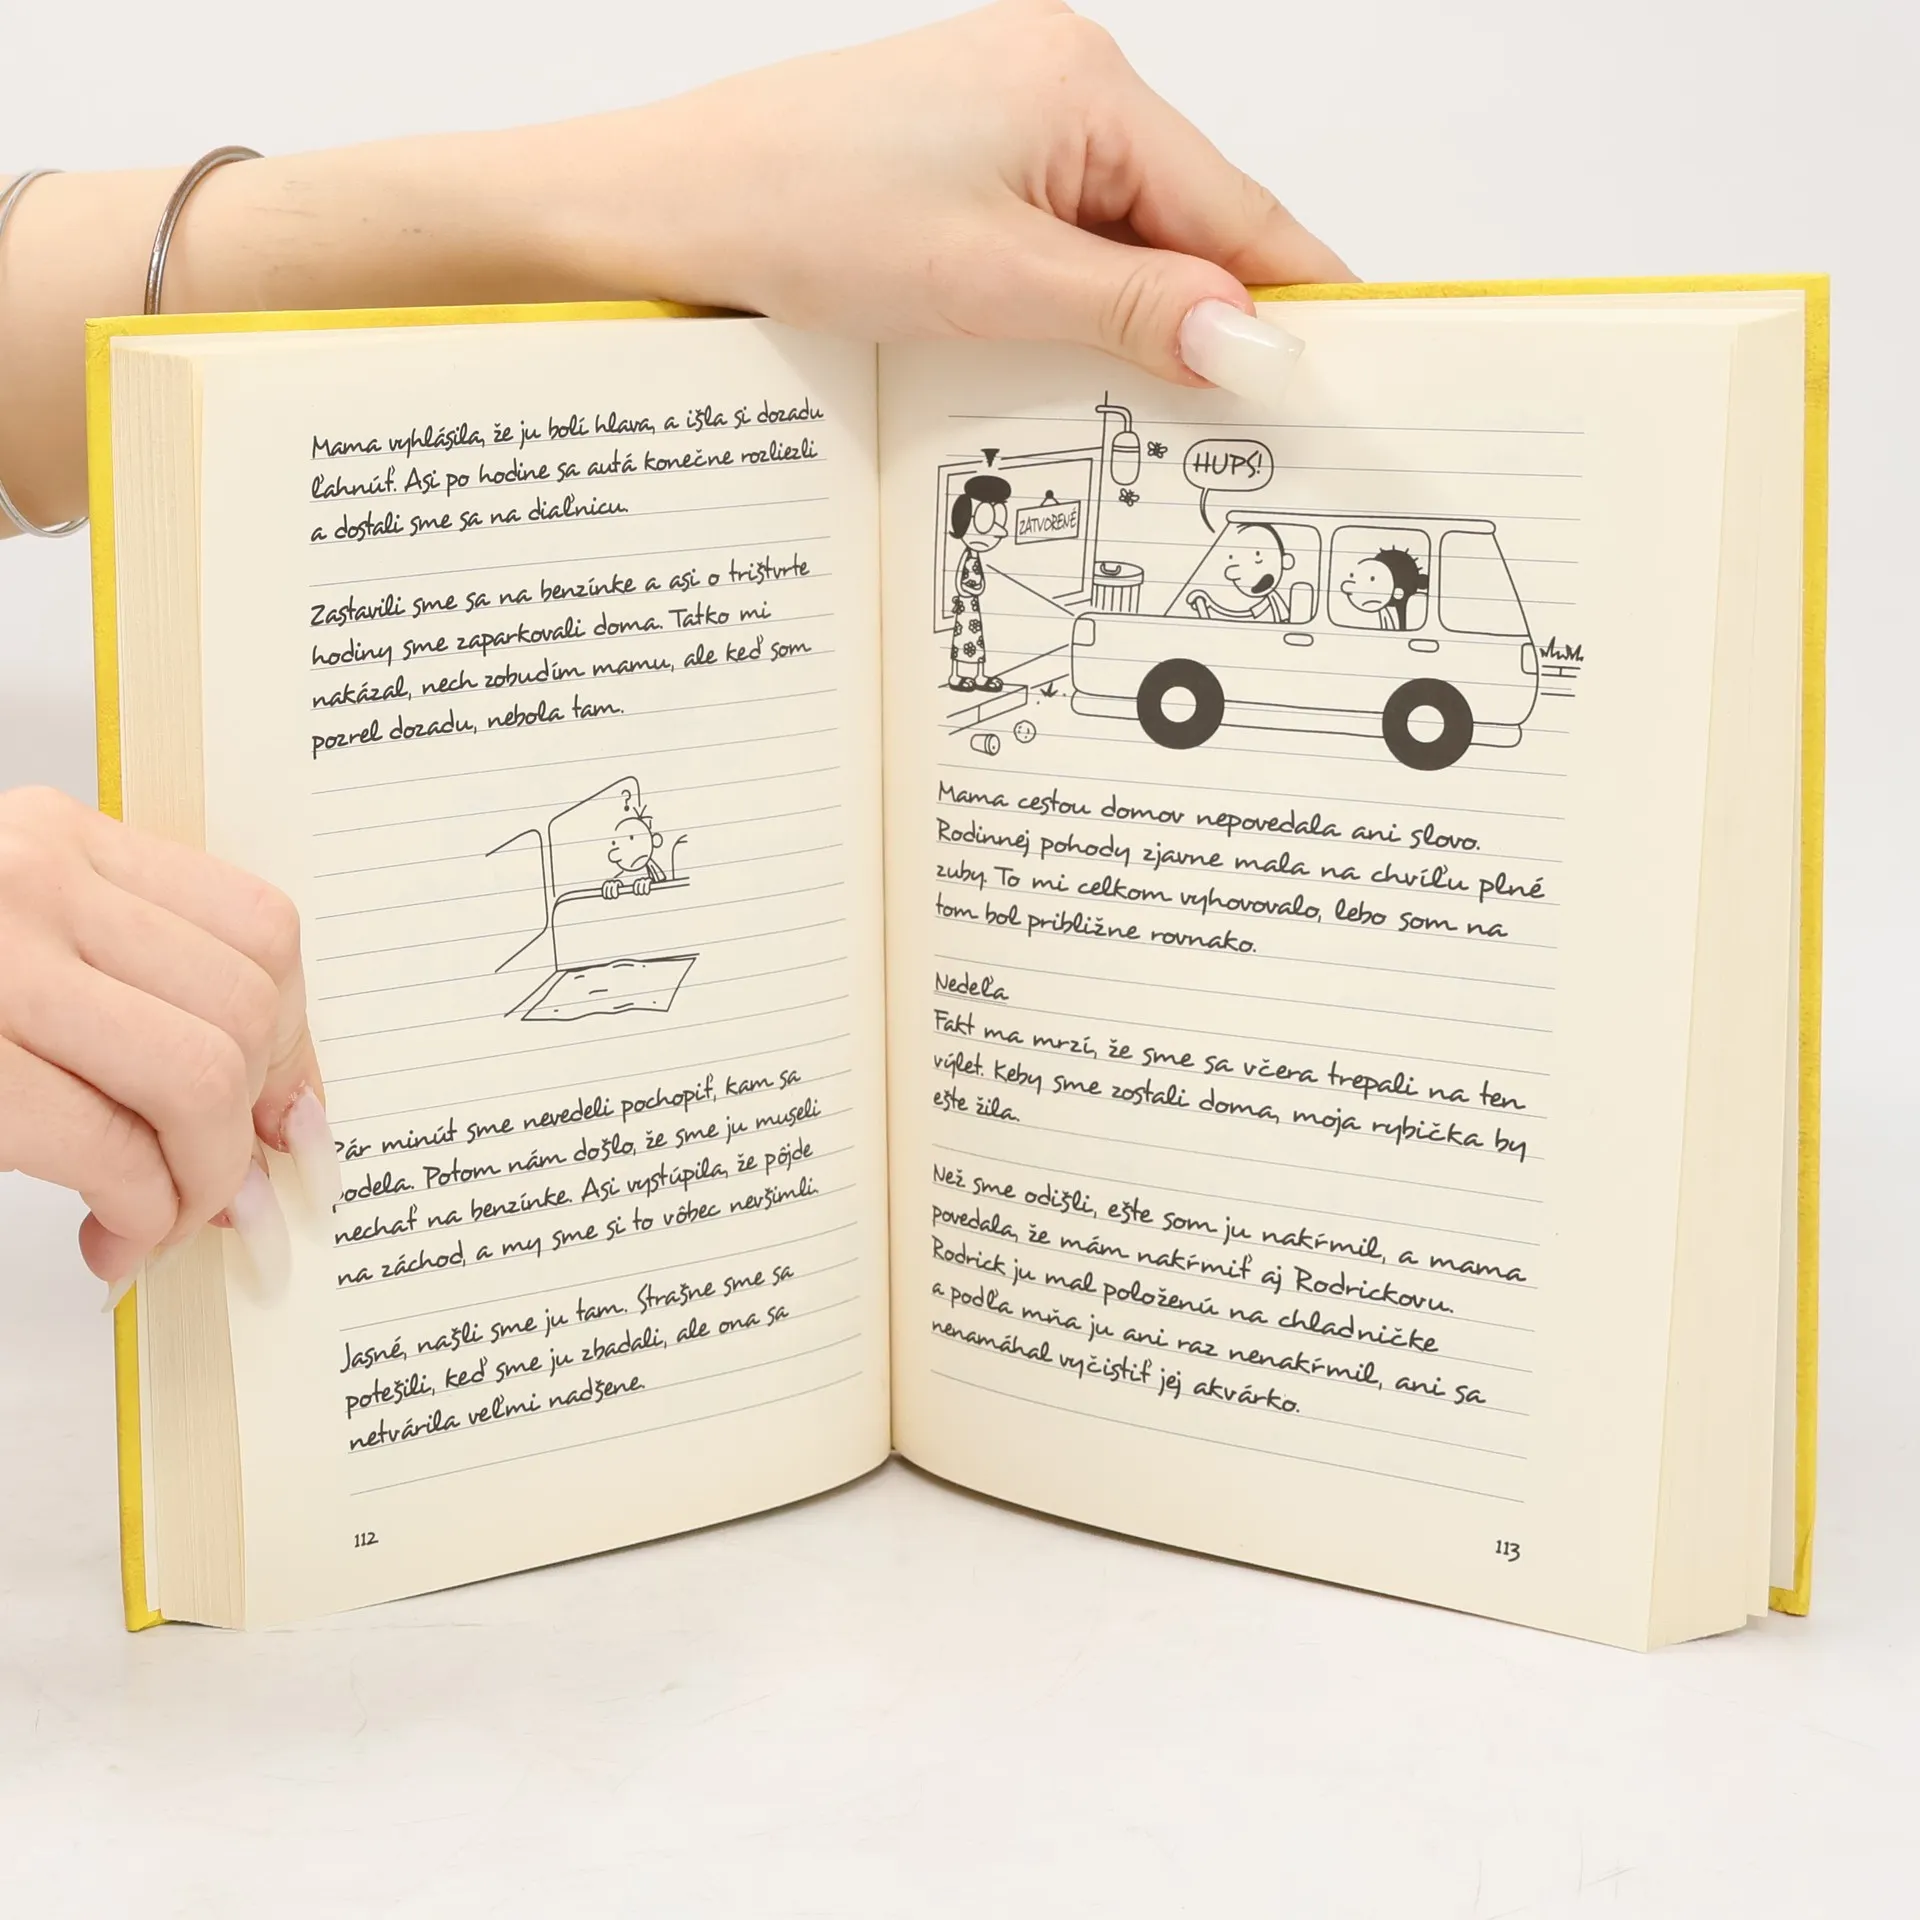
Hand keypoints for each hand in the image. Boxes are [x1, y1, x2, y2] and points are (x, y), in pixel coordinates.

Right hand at [0, 787, 335, 1291]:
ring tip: (155, 1221)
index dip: (294, 1040)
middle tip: (213, 1193)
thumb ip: (135, 989)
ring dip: (197, 1182)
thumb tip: (281, 1109)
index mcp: (58, 838)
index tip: (281, 1113)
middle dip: (247, 1129)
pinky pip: (108, 1145)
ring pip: (197, 1078)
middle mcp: (30, 878)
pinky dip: (138, 1215)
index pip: (261, 929)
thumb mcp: (22, 945)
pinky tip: (111, 1240)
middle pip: (244, 1010)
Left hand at [519, 0, 1351, 384]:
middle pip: (1190, 226)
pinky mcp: (971, 159)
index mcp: (1087, 86)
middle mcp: (1063, 83)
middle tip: (1247, 437)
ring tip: (1154, 418)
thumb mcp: (990, 281)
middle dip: (1213, 328)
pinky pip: (1065, 241)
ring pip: (1126, 243)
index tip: (1343, 381)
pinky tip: (1073, 367)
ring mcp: (1015, 118)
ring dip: (1141, 327)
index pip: (1239, 211)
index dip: (1296, 302)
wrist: (662, 206)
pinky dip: (1080, 307)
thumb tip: (1254, 343)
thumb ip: (1135, 312)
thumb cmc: (797, 212)